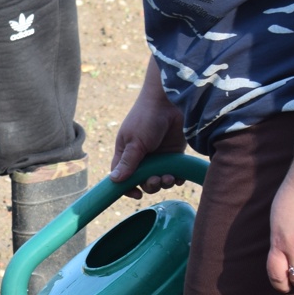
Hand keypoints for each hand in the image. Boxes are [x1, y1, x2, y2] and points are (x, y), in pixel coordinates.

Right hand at [109, 62, 187, 199]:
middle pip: (143, 182)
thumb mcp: (135, 141)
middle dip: (150, 185)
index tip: (137, 194)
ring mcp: (159, 156)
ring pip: (159, 179)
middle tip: (157, 180)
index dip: (128, 189)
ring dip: (164, 182)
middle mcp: (142, 158)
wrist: (171, 100)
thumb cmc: (147, 117)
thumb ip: (127, 162)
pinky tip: (179, 176)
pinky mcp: (174, 154)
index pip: (122, 177)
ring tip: (169, 177)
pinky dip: (177, 178)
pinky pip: (175, 172)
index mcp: (126, 154)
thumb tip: (114, 181)